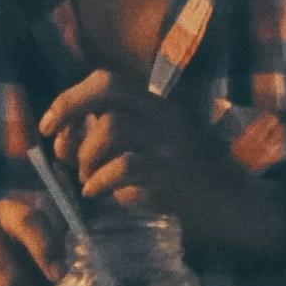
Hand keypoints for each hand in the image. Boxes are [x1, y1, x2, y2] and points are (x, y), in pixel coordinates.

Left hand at [39, 72, 276, 253]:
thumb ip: (112, 140)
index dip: (71, 98)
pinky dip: (100, 180)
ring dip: (87, 156)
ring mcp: (172, 141)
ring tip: (87, 178)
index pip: (107, 80)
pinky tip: (97, 192)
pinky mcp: (174, 172)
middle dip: (70, 108)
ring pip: (112, 127)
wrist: (235, 206)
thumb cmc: (185, 182)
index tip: (50, 125)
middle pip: (109, 86)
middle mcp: (165, 114)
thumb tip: (63, 142)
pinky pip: (126, 166)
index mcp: (158, 106)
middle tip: (55, 139)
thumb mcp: (150, 150)